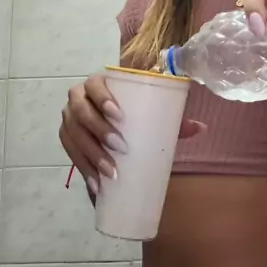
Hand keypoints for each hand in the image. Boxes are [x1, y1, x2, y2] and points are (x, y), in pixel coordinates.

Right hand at [59, 74, 205, 197]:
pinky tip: (96, 183)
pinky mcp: (66, 138)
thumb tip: (200, 128)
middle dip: (99, 131)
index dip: (102, 98)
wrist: (109, 120)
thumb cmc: (133, 113)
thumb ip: (173, 119)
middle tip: (121, 148)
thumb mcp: (152, 114)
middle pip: (80, 111)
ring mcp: (68, 118)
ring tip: (110, 172)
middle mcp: (77, 98)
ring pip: (72, 134)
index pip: (94, 84)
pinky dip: (83, 168)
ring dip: (90, 154)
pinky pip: (69, 153)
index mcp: (97, 83)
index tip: (119, 116)